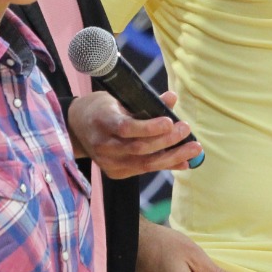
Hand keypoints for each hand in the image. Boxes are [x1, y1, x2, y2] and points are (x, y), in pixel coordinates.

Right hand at [66, 90, 200, 178]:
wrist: (77, 129)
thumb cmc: (102, 109)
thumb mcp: (118, 99)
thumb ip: (146, 101)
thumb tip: (172, 98)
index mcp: (102, 121)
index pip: (126, 128)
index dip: (149, 127)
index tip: (170, 121)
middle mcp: (103, 145)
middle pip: (139, 148)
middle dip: (167, 141)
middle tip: (186, 129)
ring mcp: (108, 162)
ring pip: (144, 163)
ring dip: (173, 157)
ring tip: (194, 148)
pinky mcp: (114, 173)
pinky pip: (144, 170)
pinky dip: (165, 166)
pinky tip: (183, 162)